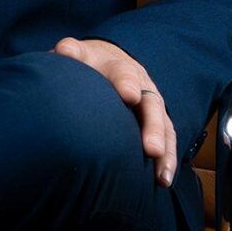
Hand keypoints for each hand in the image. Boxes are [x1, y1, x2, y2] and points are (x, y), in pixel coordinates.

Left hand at [49, 36, 176, 187]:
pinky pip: (167, 140)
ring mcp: (151, 103)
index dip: (125, 83)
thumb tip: (64, 51)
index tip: (129, 95)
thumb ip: (71, 53)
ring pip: (163, 125)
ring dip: (163, 149)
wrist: (108, 60)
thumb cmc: (86, 63)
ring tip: (161, 173)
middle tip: (150, 148)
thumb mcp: (78, 55)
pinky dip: (167, 159)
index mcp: (118, 67)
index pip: (122, 73)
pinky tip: (163, 180)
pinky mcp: (157, 120)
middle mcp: (142, 85)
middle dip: (152, 126)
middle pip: (151, 104)